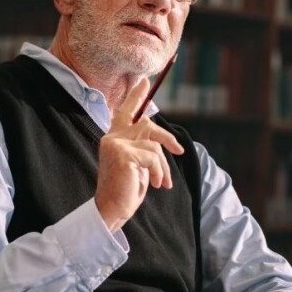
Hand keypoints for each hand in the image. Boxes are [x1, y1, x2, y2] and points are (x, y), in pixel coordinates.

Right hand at [95, 77, 184, 230]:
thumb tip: (160, 139)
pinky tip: (156, 184)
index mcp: (114, 138)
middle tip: (179, 152)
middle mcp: (112, 137)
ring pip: (154, 145)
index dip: (136, 96)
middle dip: (167, 138)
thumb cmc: (125, 189)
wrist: (112, 210)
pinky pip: (153, 156)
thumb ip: (143, 147)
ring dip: (163, 166)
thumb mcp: (138, 164)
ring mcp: (116, 144)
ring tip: (162, 182)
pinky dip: (159, 171)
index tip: (145, 81)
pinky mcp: (124, 154)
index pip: (125, 111)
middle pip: (147, 124)